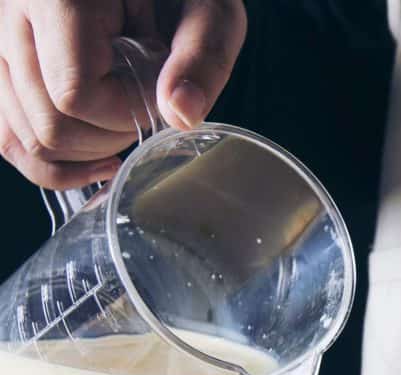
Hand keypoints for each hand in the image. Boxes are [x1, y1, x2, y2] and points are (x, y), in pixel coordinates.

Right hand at [0, 0, 245, 188]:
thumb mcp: (210, 9)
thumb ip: (202, 55)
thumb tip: (182, 113)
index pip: (75, 94)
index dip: (126, 113)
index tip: (161, 94)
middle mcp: (13, 16)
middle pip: (48, 124)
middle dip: (109, 137)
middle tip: (148, 107)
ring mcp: (1, 43)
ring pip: (24, 136)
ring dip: (87, 151)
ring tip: (129, 121)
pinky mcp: (5, 67)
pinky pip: (10, 137)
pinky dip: (56, 163)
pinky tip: (103, 160)